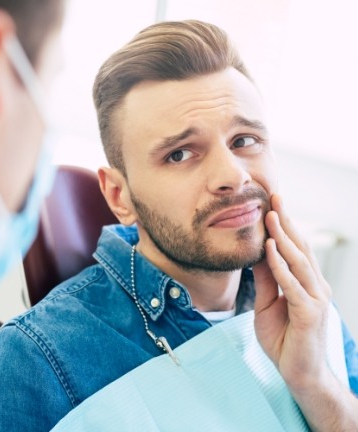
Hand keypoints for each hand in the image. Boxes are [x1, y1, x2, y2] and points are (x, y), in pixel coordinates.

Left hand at [253, 194, 331, 392]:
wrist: (299, 374)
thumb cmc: (284, 339)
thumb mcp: (267, 304)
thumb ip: (265, 280)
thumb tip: (257, 253)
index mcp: (306, 283)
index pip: (295, 248)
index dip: (285, 226)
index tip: (273, 204)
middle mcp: (315, 287)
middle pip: (300, 248)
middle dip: (287, 221)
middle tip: (276, 197)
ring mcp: (315, 299)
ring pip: (298, 262)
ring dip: (284, 237)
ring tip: (272, 215)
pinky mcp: (309, 314)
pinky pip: (292, 285)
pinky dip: (281, 265)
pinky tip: (272, 249)